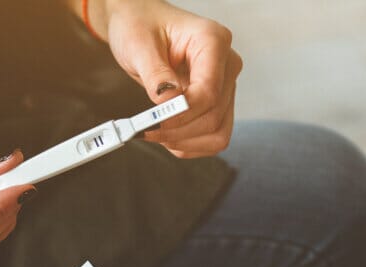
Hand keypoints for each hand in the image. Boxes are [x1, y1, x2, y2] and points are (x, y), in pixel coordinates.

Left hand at [101, 0, 241, 156]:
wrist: (141, 24)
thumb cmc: (141, 25)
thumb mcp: (139, 44)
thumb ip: (155, 73)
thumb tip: (167, 102)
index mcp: (213, 41)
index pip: (209, 91)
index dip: (183, 114)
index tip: (155, 122)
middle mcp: (226, 64)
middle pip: (214, 115)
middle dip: (180, 131)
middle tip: (147, 131)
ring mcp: (225, 85)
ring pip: (219, 132)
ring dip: (187, 142)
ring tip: (158, 134)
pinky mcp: (218, 102)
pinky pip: (214, 136)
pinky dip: (191, 144)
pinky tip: (169, 137)